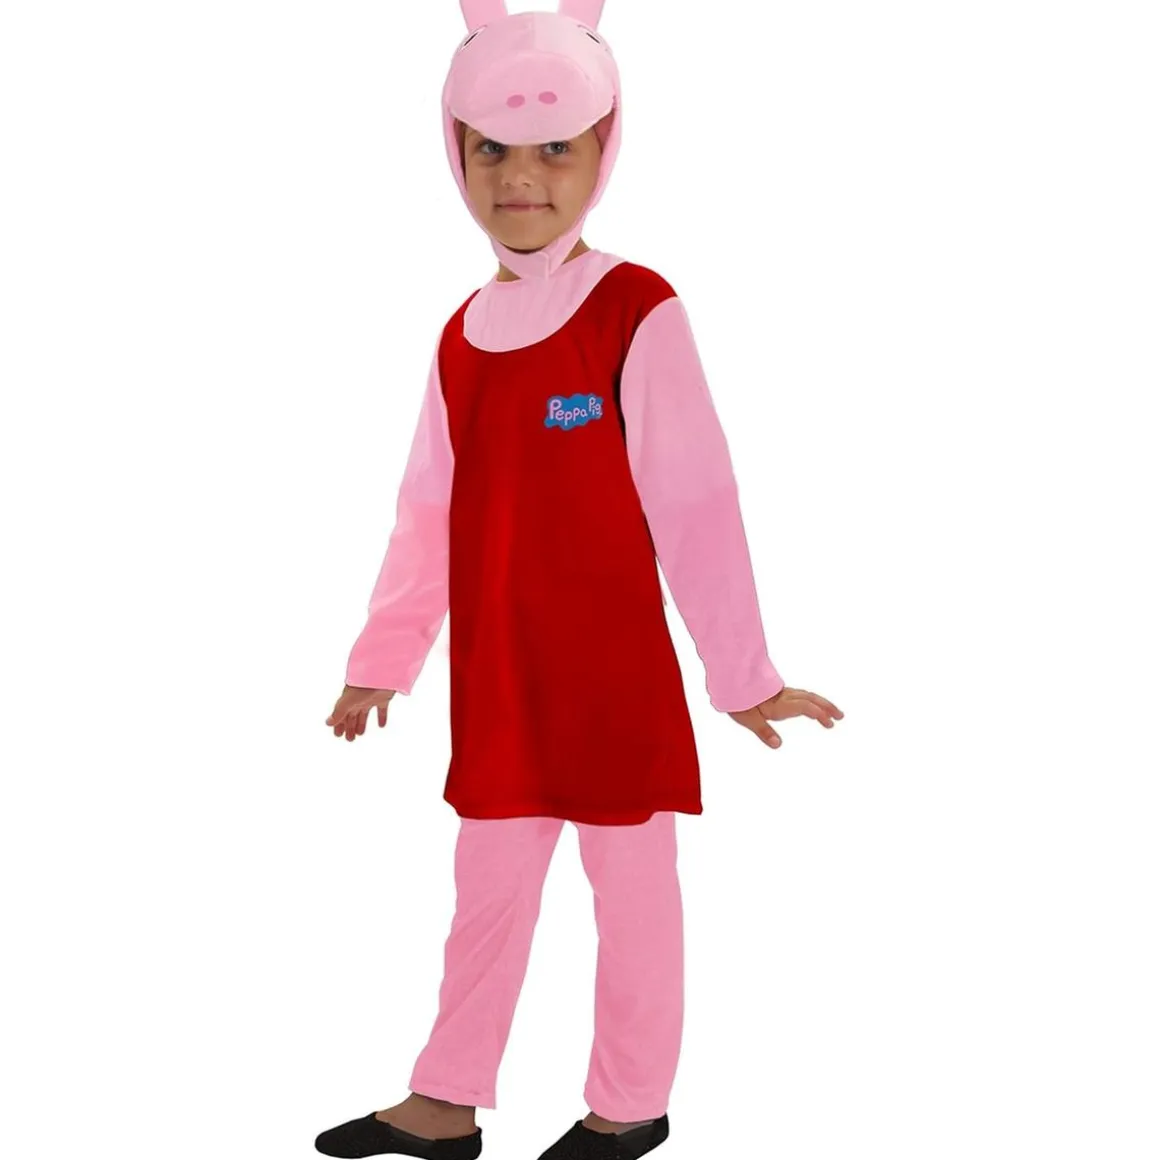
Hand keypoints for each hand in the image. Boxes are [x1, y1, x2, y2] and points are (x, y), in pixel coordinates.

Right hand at [326, 684, 396, 741]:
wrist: (382, 671)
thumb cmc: (363, 683)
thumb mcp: (349, 699)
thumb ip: (339, 711)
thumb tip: (327, 723)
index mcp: (348, 699)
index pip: (342, 714)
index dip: (339, 725)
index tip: (338, 735)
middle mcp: (358, 699)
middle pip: (352, 715)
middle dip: (349, 727)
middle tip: (349, 739)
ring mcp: (371, 698)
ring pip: (364, 713)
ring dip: (361, 724)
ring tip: (360, 734)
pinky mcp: (383, 697)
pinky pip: (382, 709)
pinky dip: (381, 717)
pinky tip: (382, 726)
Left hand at [728, 686, 842, 748]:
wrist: (729, 678)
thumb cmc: (737, 700)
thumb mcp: (747, 718)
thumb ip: (763, 731)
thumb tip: (778, 745)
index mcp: (779, 704)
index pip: (804, 706)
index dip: (818, 713)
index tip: (830, 723)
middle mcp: (784, 696)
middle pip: (810, 698)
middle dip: (827, 707)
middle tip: (840, 716)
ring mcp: (782, 693)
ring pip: (807, 695)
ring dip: (822, 703)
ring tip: (834, 713)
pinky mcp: (779, 692)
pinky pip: (801, 695)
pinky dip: (812, 700)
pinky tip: (813, 705)